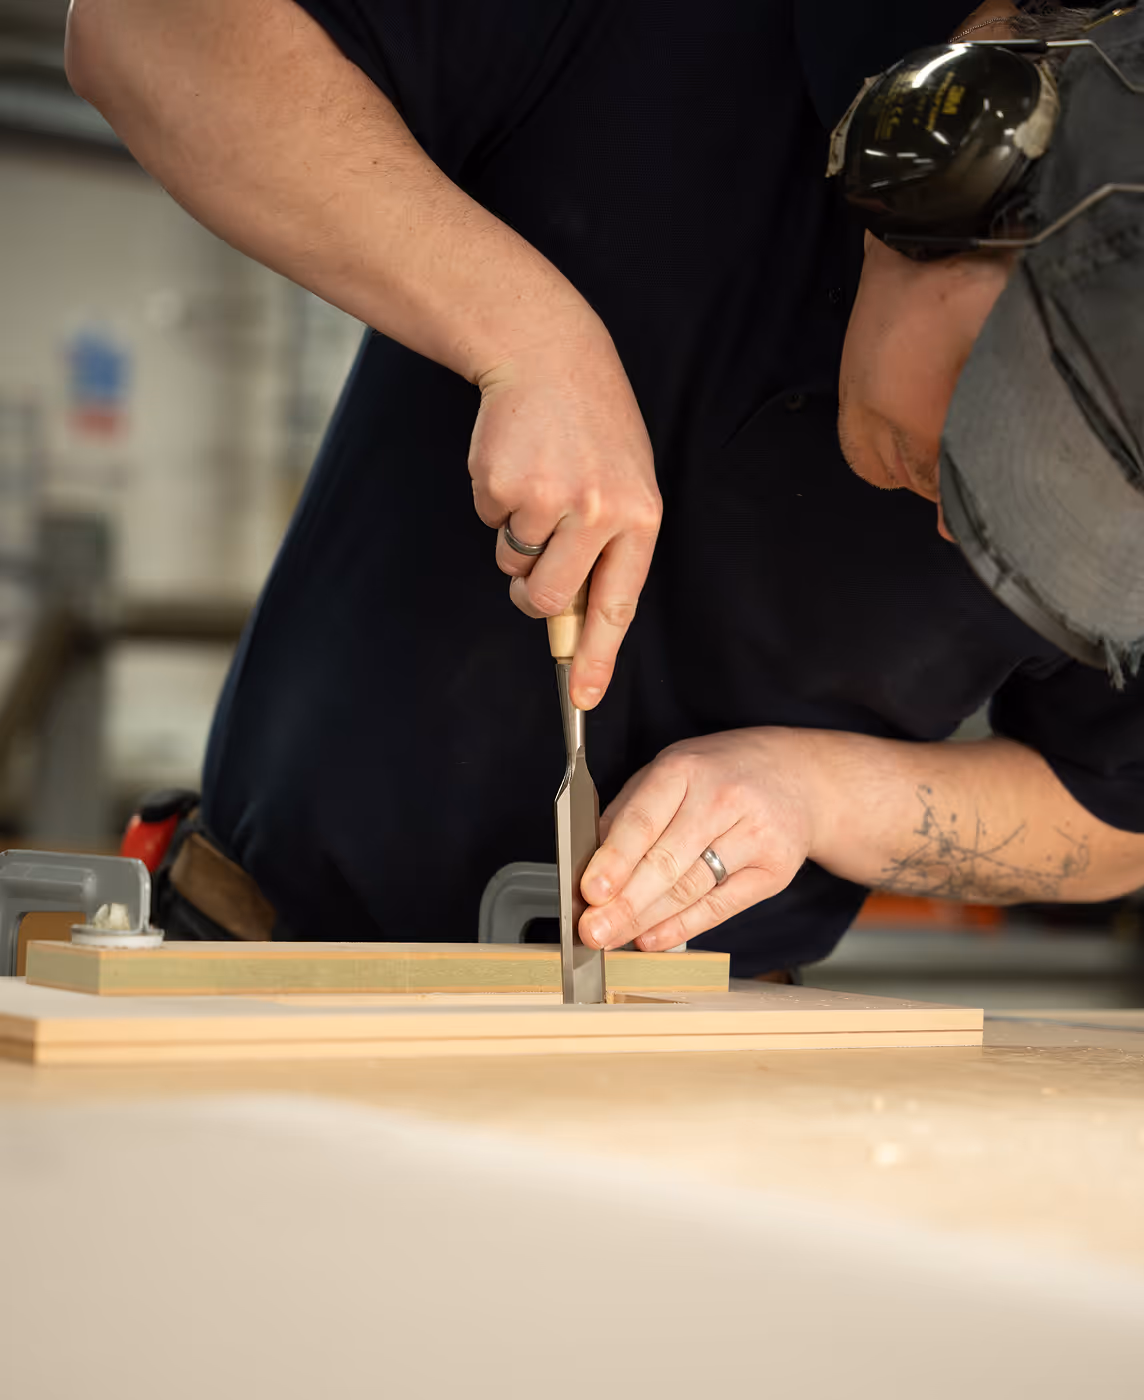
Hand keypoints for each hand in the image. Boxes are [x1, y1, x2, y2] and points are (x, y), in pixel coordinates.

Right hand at [469, 313, 660, 709]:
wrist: (549, 355)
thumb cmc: (592, 429)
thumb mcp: (624, 483)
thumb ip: (609, 549)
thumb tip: (577, 623)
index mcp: (639, 517)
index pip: (618, 606)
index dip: (598, 658)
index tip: (583, 697)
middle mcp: (598, 512)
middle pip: (550, 599)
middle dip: (533, 596)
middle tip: (533, 568)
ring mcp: (549, 499)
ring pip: (514, 564)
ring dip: (516, 538)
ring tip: (538, 483)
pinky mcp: (503, 486)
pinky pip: (489, 524)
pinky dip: (495, 504)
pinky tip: (517, 464)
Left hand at [578, 729, 816, 950]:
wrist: (798, 776)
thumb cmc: (722, 773)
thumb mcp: (672, 770)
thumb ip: (630, 811)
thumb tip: (591, 863)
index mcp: (686, 769)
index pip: (642, 822)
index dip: (614, 861)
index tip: (589, 892)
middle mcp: (722, 799)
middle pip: (665, 862)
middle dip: (624, 903)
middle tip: (593, 930)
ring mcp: (754, 836)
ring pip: (690, 889)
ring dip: (646, 920)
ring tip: (614, 938)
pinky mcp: (773, 871)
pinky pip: (720, 907)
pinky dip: (682, 927)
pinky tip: (652, 938)